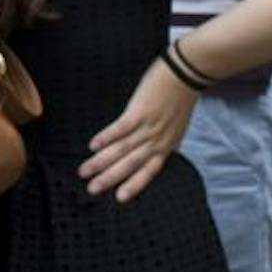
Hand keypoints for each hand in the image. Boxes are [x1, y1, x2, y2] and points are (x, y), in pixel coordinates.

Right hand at [82, 59, 198, 201]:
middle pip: (130, 164)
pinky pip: (120, 129)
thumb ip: (164, 137)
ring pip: (122, 150)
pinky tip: (92, 146)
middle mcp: (157, 140)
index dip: (134, 185)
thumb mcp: (176, 124)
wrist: (186, 73)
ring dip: (101, 162)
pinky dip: (106, 138)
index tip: (119, 198)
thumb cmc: (180, 96)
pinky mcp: (139, 111)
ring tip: (85, 170)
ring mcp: (148, 127)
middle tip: (92, 189)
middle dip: (110, 178)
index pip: (149, 171)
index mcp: (167, 145)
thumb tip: (151, 148)